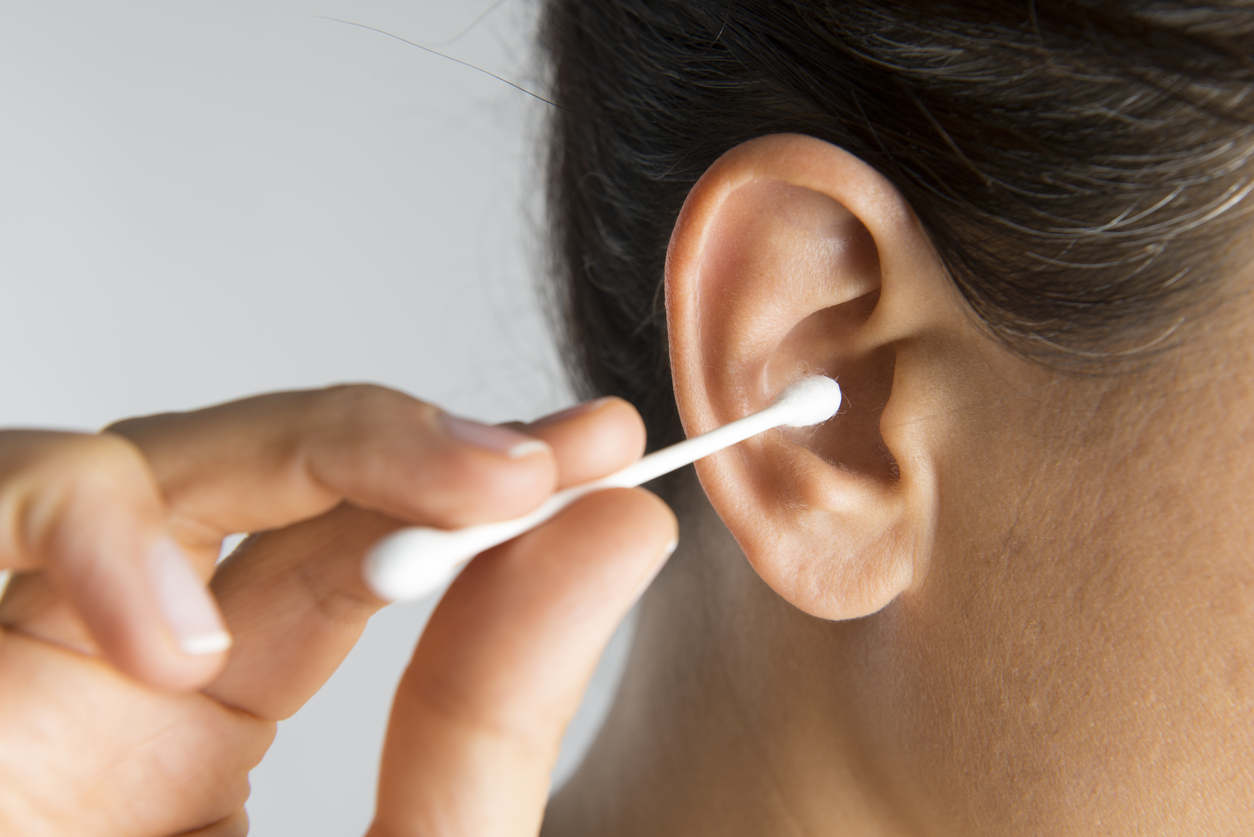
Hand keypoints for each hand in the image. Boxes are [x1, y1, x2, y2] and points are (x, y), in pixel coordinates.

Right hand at [0, 385, 675, 835]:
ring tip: (419, 541)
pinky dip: (89, 529)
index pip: (357, 545)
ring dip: (295, 457)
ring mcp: (34, 655)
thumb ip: (491, 724)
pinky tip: (173, 645)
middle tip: (547, 458)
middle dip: (410, 442)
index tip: (605, 449)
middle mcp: (120, 669)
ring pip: (150, 460)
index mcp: (212, 719)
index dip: (478, 480)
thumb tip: (619, 538)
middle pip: (267, 475)